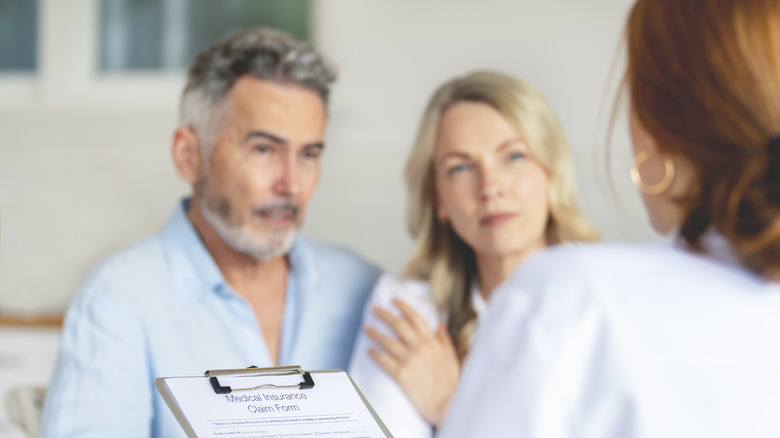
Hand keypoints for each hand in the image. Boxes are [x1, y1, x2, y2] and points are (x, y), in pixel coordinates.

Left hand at [366, 298, 459, 425]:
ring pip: (388, 342)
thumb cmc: (452, 383)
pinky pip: (384, 361)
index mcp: (432, 342)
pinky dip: (375, 354)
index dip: (404, 307)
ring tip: (366, 329)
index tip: (394, 300)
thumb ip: (444, 339)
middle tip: (374, 309)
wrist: (448, 404)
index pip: (416, 318)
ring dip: (375, 333)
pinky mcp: (401, 375)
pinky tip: (369, 351)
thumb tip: (441, 323)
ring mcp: (410, 360)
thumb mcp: (452, 357)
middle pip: (398, 326)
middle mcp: (420, 348)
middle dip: (385, 315)